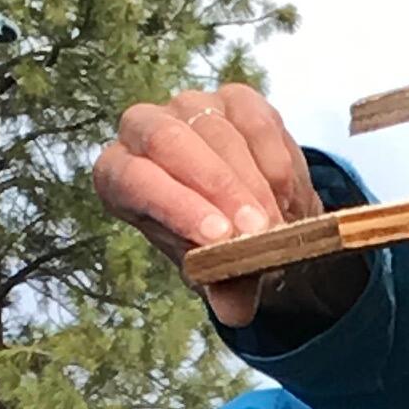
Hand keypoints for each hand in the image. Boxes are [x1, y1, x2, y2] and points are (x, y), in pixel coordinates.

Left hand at [93, 85, 323, 326]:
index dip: (174, 205)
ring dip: (253, 184)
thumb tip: (234, 308)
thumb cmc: (217, 245)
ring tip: (277, 228)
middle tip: (257, 230)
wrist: (255, 219)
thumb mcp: (217, 274)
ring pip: (217, 133)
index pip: (132, 179)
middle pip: (167, 141)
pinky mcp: (235, 99)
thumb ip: (224, 287)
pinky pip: (257, 122)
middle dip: (219, 187)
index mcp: (121, 176)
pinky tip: (287, 200)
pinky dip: (277, 163)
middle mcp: (144, 130)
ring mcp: (190, 107)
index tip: (218, 238)